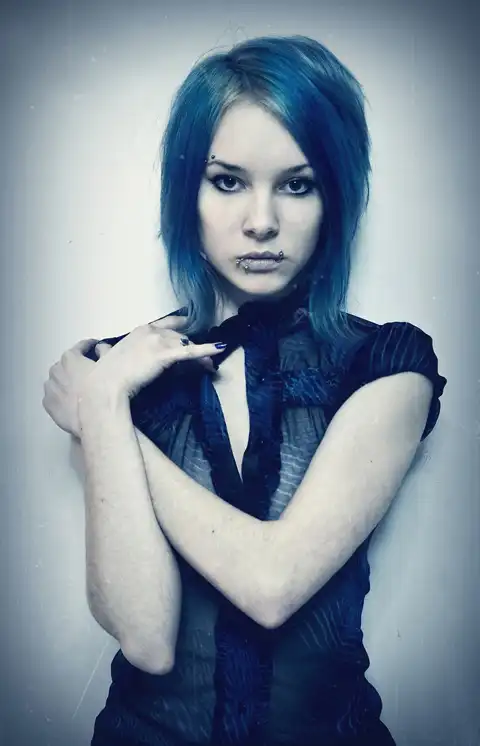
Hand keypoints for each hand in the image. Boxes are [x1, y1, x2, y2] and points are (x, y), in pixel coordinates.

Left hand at [42, 338, 100, 437]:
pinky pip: (54, 398)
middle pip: (65, 365)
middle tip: (88, 375)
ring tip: (79, 391)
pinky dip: (61, 399)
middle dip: (75, 367)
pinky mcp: (49, 407)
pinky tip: (72, 404)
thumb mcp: (111, 362)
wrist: (98, 417)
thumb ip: (104, 350)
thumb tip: (100, 347)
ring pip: (57, 382)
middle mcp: (56, 371)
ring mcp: (50, 390)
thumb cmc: (105, 388)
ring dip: (66, 383)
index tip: (95, 348)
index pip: (80, 347)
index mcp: (70, 358)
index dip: (90, 347)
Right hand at [76, 315, 224, 401]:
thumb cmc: (109, 375)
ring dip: (200, 353)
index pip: (167, 325)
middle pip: (179, 335)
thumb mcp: (122, 357)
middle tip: (205, 355)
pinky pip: (190, 351)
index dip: (180, 328)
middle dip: (192, 345)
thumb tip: (144, 360)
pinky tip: (219, 349)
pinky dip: (206, 349)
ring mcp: (157, 340)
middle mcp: (150, 331)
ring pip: (186, 343)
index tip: (190, 329)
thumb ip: (134, 353)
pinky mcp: (164, 354)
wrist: (106, 384)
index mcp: (140, 330)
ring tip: (209, 366)